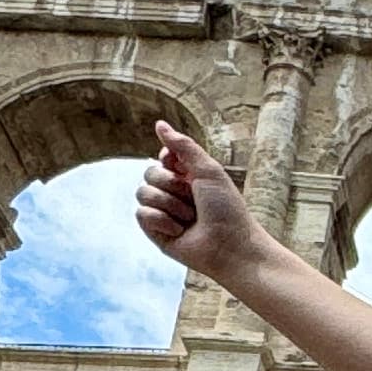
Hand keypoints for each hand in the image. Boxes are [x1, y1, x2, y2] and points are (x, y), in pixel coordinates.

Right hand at [137, 123, 258, 281]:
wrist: (229, 246)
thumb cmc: (226, 209)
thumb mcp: (208, 170)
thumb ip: (183, 146)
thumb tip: (159, 124)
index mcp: (188, 176)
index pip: (162, 157)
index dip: (169, 160)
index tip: (186, 169)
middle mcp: (174, 192)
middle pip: (149, 173)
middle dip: (172, 185)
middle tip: (194, 199)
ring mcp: (163, 212)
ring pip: (142, 193)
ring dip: (169, 204)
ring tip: (189, 219)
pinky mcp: (156, 231)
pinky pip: (142, 214)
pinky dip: (162, 221)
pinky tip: (179, 232)